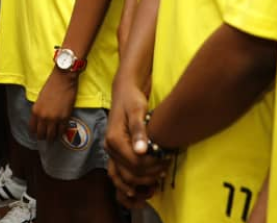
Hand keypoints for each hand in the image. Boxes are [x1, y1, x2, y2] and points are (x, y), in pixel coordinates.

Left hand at [29, 68, 77, 141]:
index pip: (32, 128)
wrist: (63, 79)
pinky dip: (61, 134)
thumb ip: (39, 110)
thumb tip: (41, 120)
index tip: (36, 135)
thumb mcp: (40, 99)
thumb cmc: (51, 85)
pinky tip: (60, 133)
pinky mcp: (65, 118)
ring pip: (51, 135)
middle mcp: (43, 117)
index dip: (34, 133)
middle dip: (43, 137)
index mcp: (35, 111)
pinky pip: (62, 131)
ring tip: (53, 138)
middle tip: (46, 138)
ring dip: (52, 138)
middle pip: (41, 134)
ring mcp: (54, 118)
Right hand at [105, 79, 168, 206]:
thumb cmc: (132, 99)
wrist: (124, 92)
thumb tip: (141, 151)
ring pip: (125, 176)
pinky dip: (130, 181)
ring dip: (142, 180)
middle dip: (150, 173)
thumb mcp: (137, 110)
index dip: (152, 164)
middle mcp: (109, 148)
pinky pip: (120, 173)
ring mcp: (111, 152)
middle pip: (130, 172)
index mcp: (114, 139)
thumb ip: (139, 130)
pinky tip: (143, 184)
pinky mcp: (115, 153)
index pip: (135, 162)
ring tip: (160, 173)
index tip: (167, 158)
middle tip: (167, 166)